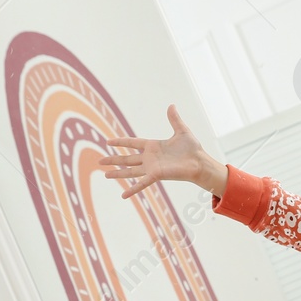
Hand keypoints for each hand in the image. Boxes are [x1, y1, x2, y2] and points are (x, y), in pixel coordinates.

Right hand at [102, 105, 224, 198]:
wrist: (200, 162)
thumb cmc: (193, 149)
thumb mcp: (182, 131)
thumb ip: (174, 119)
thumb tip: (171, 105)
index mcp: (153, 146)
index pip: (132, 143)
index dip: (120, 142)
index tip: (108, 142)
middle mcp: (150, 158)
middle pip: (127, 158)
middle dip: (113, 159)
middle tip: (99, 161)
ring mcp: (152, 168)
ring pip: (130, 171)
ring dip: (117, 173)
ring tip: (104, 174)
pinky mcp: (156, 175)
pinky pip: (141, 183)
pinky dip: (132, 189)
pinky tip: (122, 195)